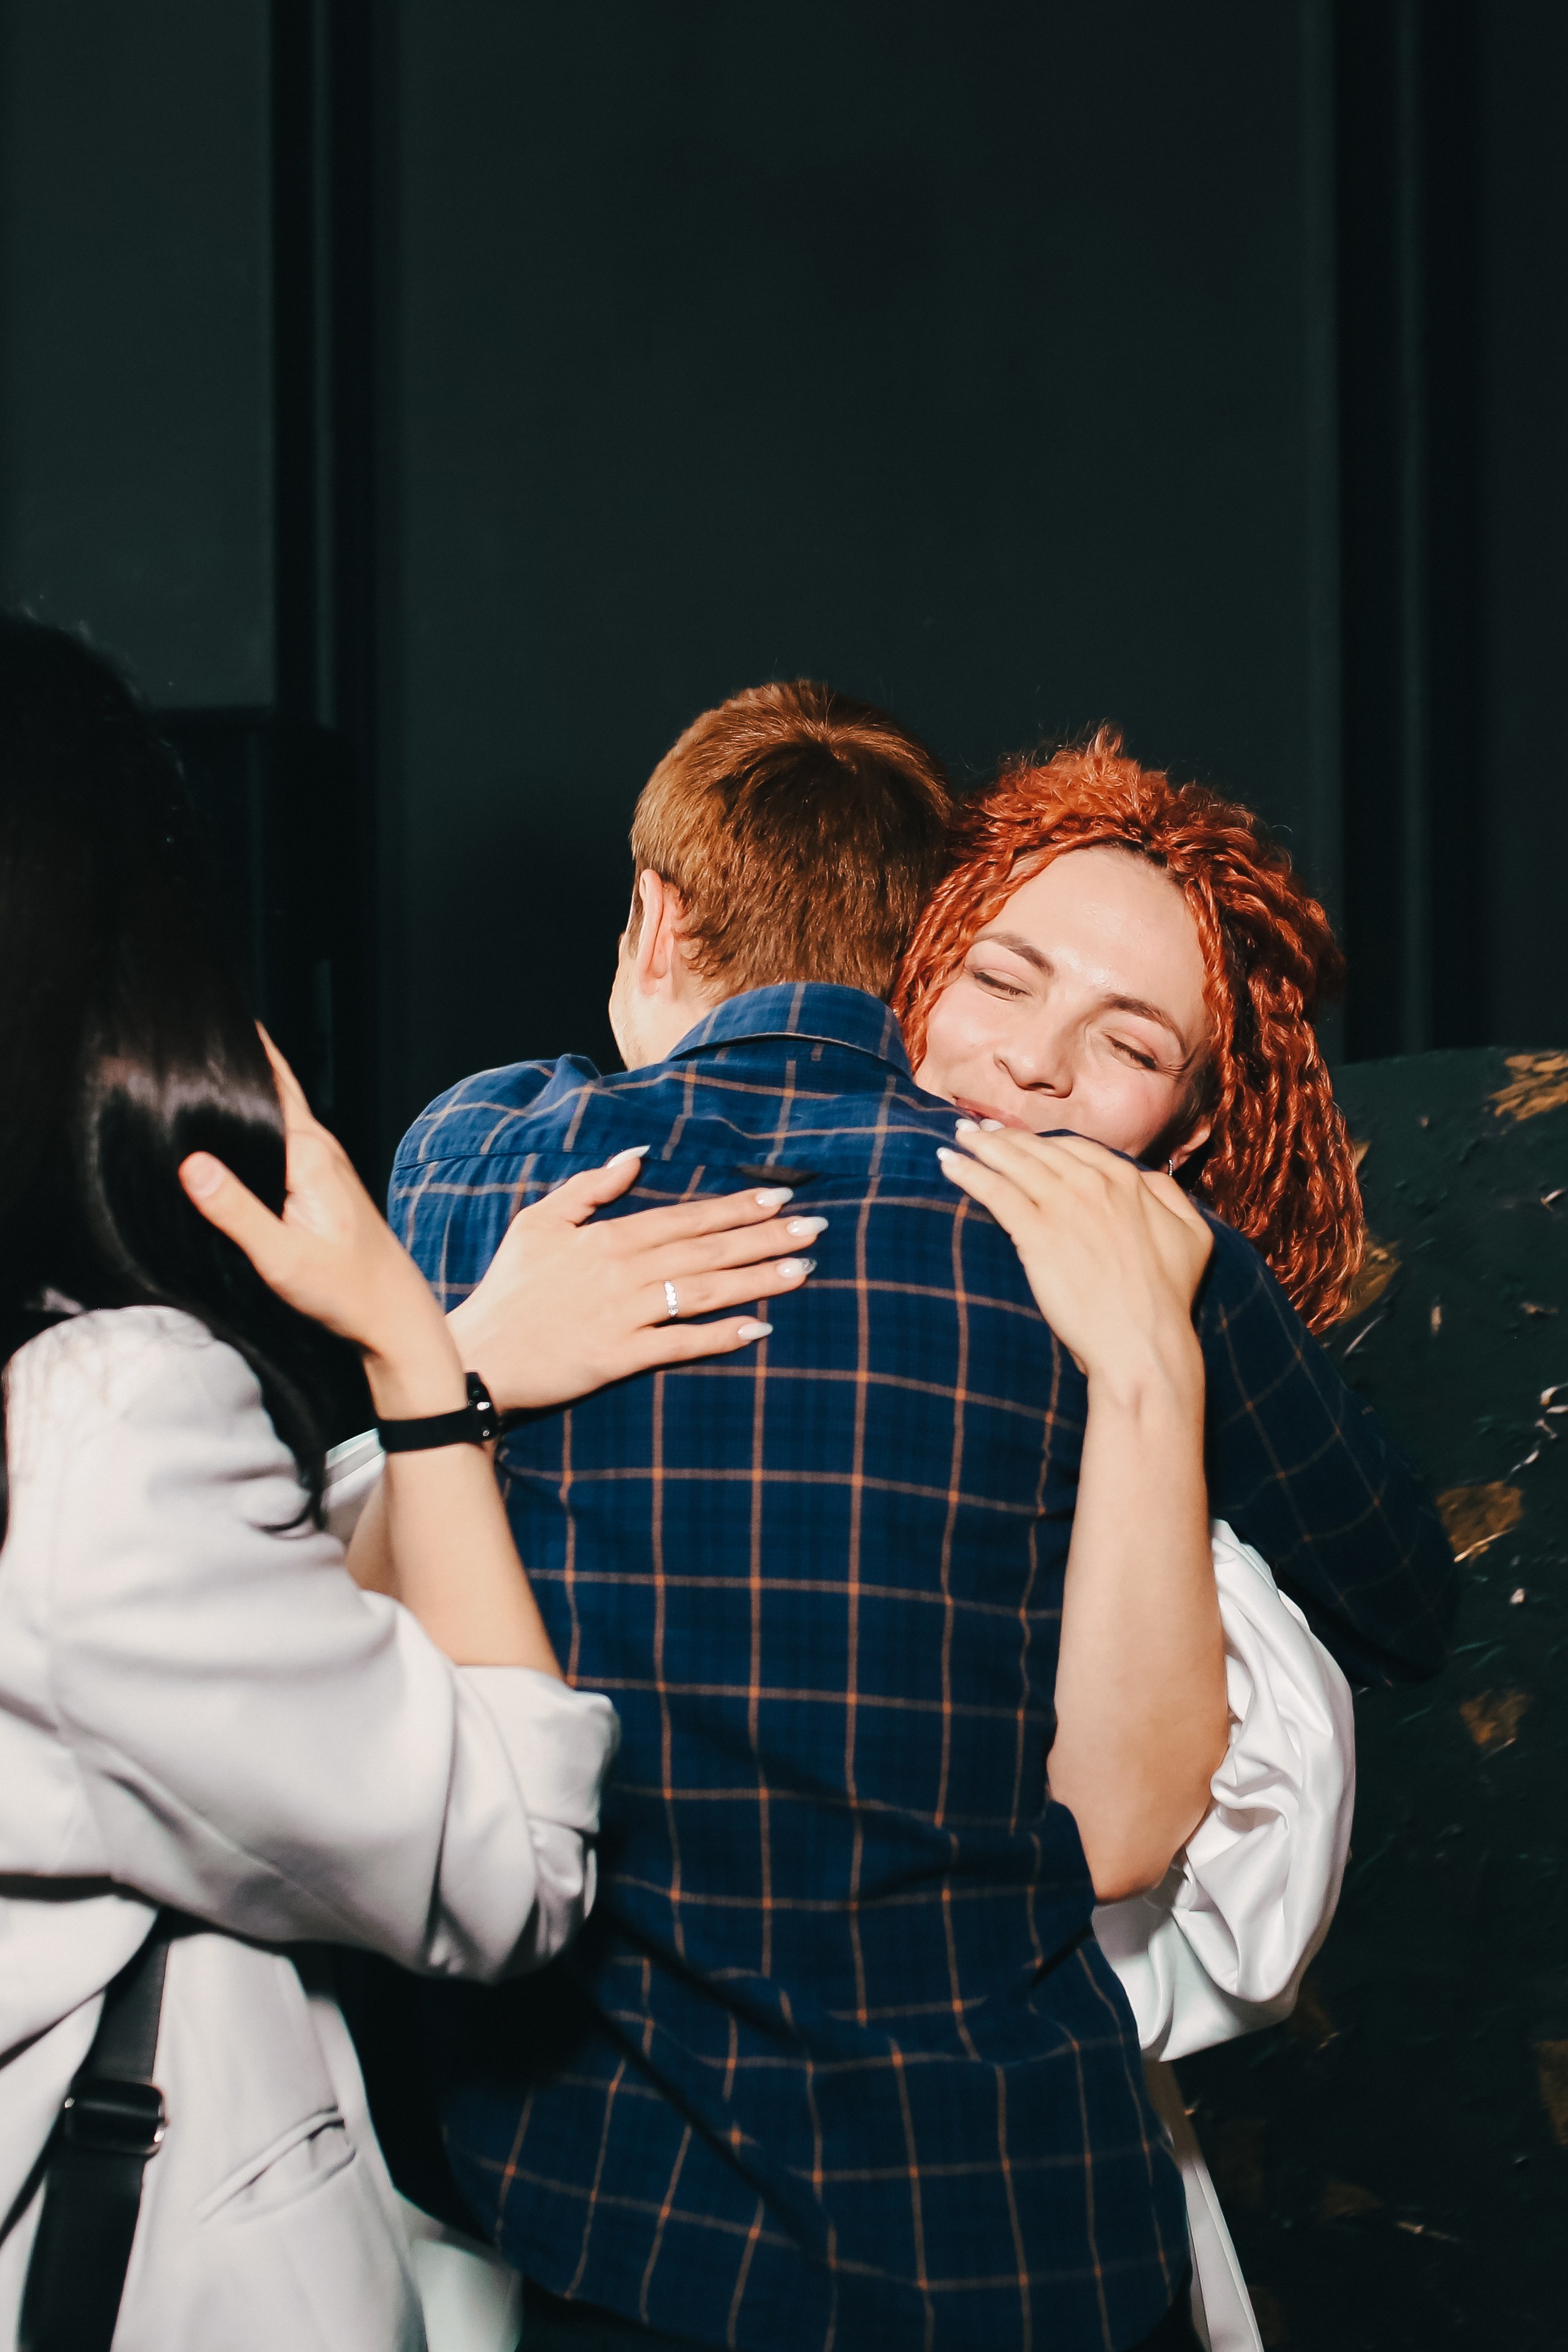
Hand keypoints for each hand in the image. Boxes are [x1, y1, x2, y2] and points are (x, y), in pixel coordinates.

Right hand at [179, 1032, 456, 1414]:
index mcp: (311, 1154)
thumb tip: (192, 1163)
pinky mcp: (320, 1186)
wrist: (394, 1318)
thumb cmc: (346, 1292)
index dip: (242, 1049)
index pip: (271, 1083)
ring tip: (200, 1069)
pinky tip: (230, 1132)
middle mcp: (320, 1150)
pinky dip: (255, 1126)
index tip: (209, 1016)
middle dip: (237, 1062)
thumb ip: (236, 1212)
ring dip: (245, 1093)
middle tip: (188, 1034)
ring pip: (277, 1115)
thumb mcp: (281, 1257)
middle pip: (272, 1091)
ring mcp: (323, 1166)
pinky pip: (281, 1140)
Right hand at [448, 1152, 822, 1410]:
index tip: (780, 1200)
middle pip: (708, 1251)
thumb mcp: (540, 1221)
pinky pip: (680, 1344)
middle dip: (765, 1238)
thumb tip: (636, 1156)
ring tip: (803, 1270)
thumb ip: (590, 1187)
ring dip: (757, 1280)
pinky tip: (760, 1329)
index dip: (736, 1208)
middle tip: (815, 1229)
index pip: (686, 1217)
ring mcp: (624, 1315)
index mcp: (609, 1237)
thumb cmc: (510, 1287)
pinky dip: (720, 1337)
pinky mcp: (619, 1357)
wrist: (480, 1354)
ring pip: (704, 1292)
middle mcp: (624, 1272)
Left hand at [937, 1125, 1211, 1394]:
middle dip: (1006, 1137)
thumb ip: (1170, 1196)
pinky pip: (995, 1192)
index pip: (1076, 1150)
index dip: (1045, 1142)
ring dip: (981, 1146)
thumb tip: (1146, 1178)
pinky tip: (948, 1164)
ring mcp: (1063, 1206)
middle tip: (979, 1130)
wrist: (1144, 1342)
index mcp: (1128, 1182)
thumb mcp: (1193, 1236)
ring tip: (959, 1137)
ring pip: (1014, 1163)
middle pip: (1040, 1151)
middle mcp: (1094, 1184)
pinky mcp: (1036, 1233)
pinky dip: (969, 1173)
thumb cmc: (1169, 1299)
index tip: (1023, 1139)